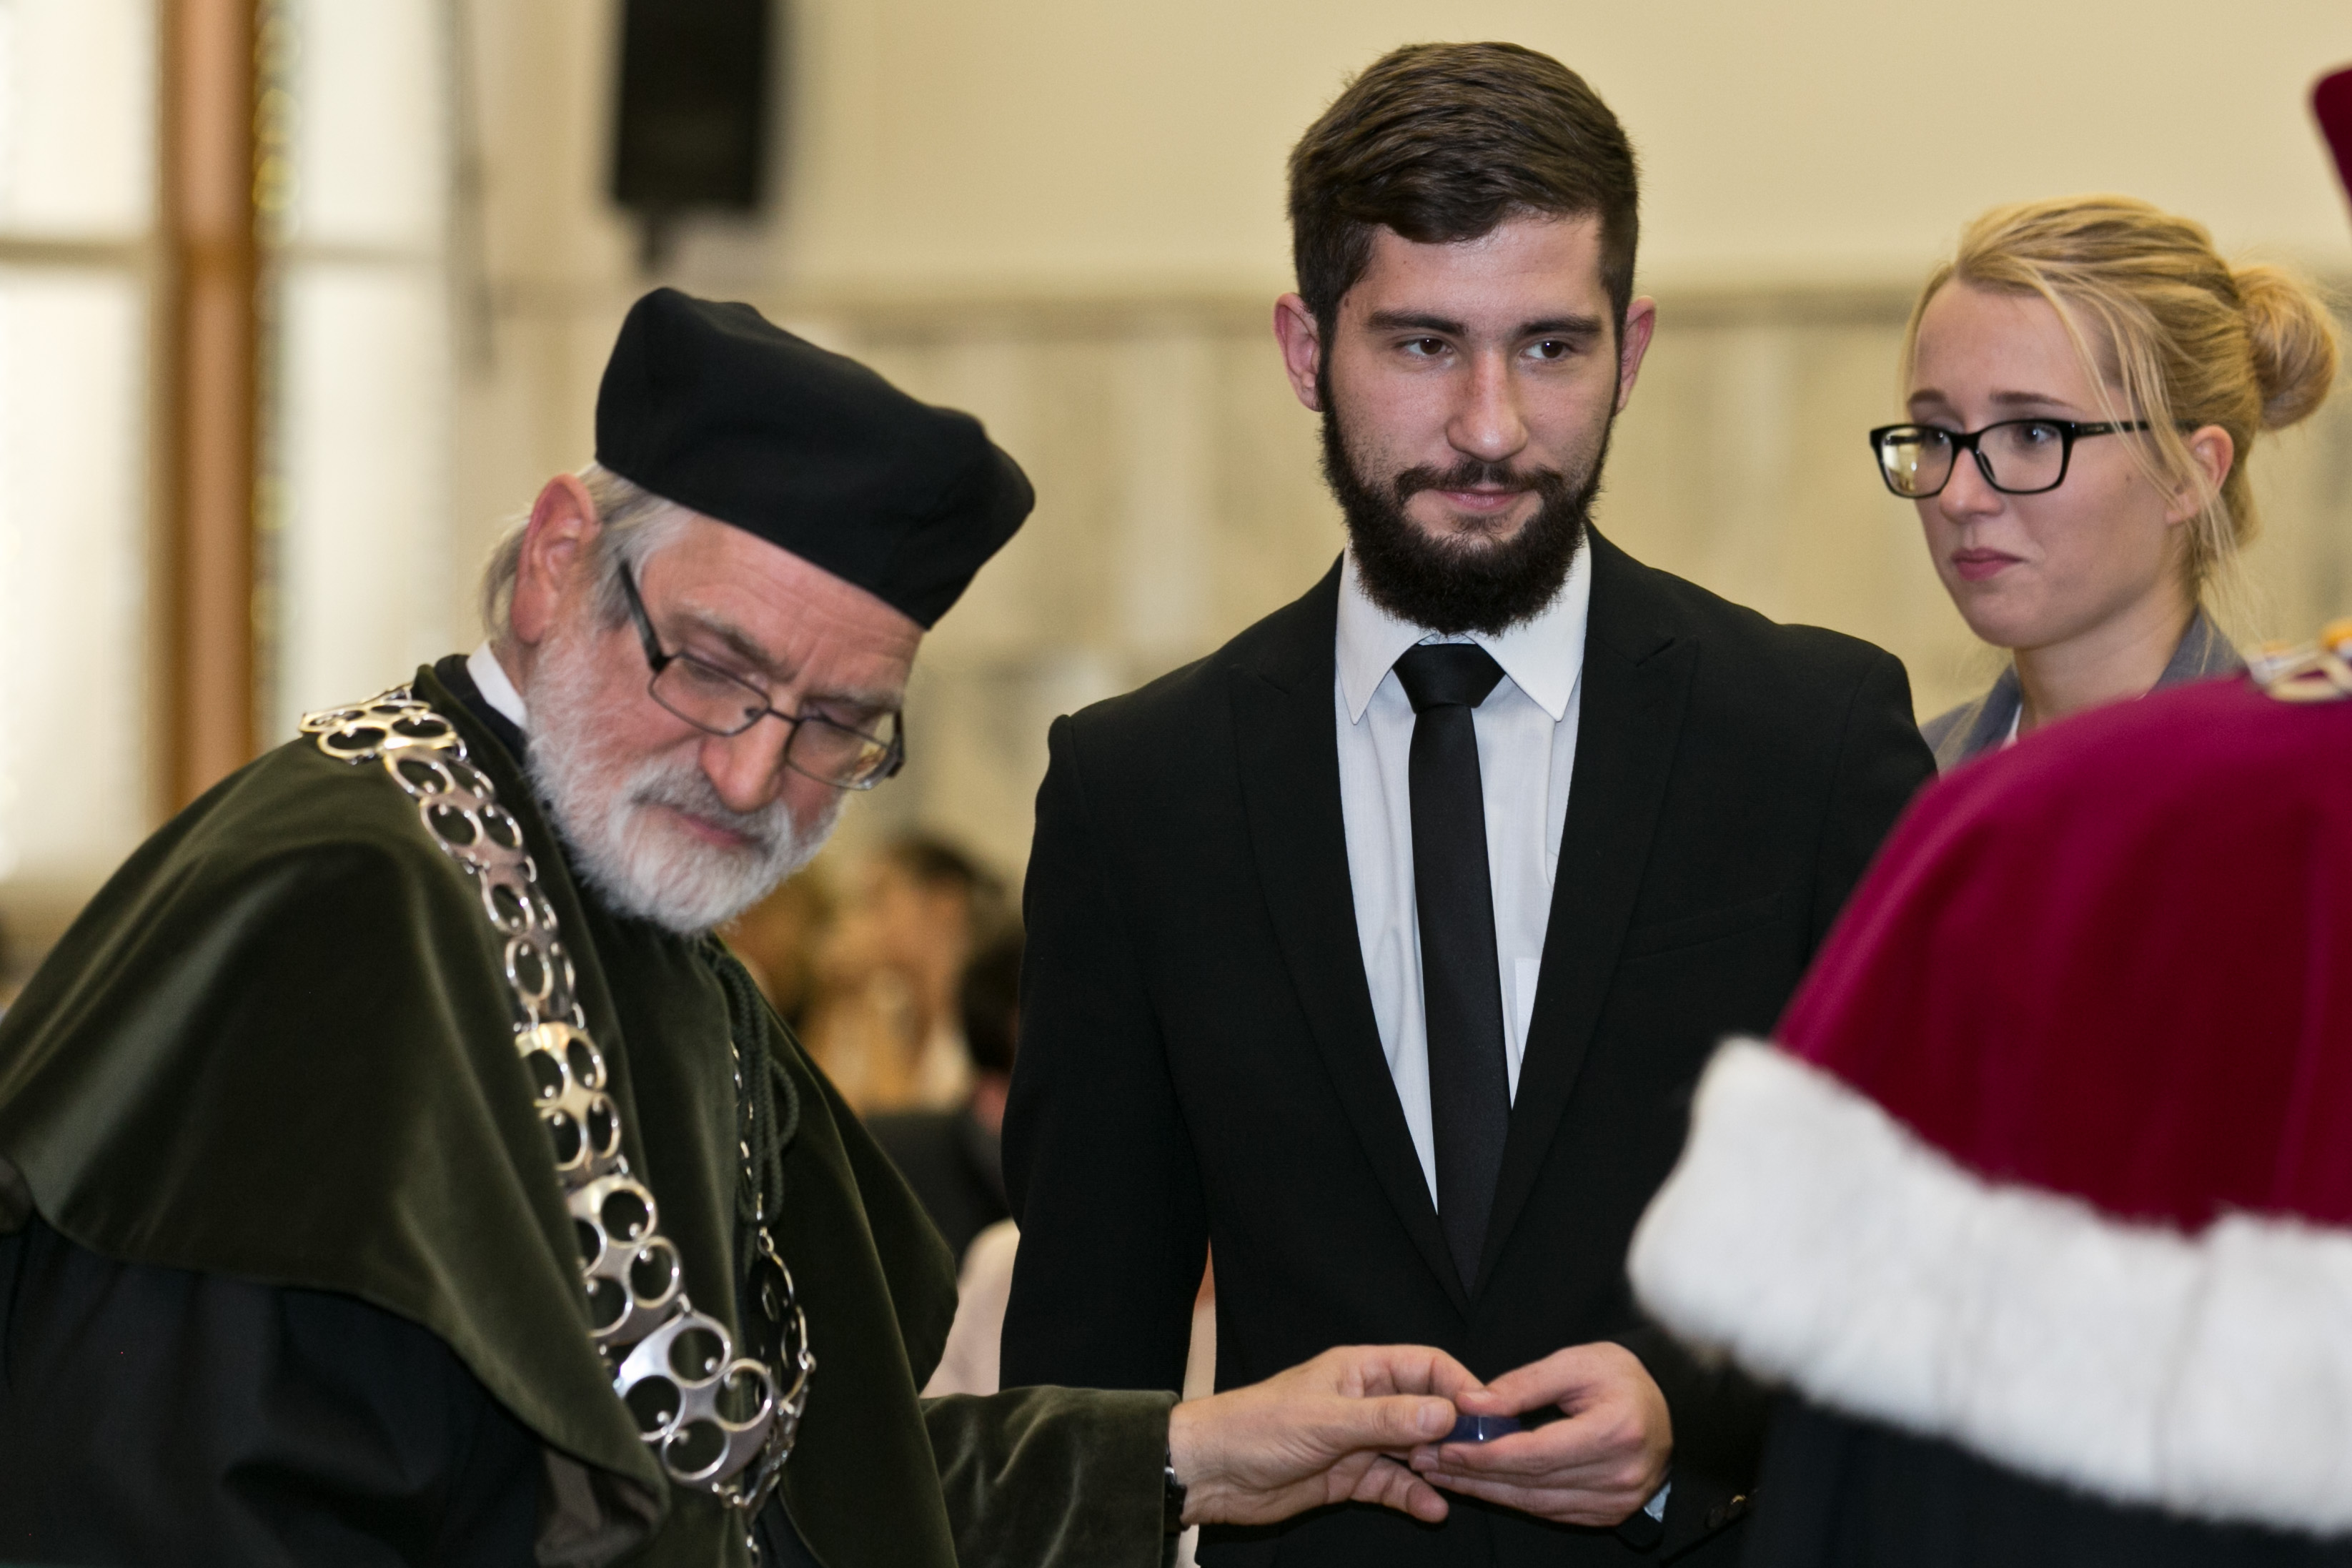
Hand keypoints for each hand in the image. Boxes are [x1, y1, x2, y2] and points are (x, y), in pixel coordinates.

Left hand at [1166, 1344, 1477, 1526]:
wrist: (1210, 1473)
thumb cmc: (1257, 1428)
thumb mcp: (1326, 1421)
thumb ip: (1387, 1419)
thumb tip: (1447, 1413)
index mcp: (1360, 1369)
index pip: (1426, 1365)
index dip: (1460, 1385)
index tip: (1490, 1414)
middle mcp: (1366, 1401)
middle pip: (1427, 1409)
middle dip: (1458, 1431)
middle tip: (1488, 1456)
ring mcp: (1359, 1440)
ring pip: (1415, 1450)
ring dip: (1439, 1466)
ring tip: (1462, 1483)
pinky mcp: (1349, 1476)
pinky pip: (1393, 1484)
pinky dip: (1414, 1496)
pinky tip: (1434, 1510)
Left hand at [1408, 1341, 1669, 1526]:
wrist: (1671, 1405)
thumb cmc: (1623, 1377)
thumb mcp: (1575, 1362)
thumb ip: (1521, 1385)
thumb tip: (1469, 1404)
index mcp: (1613, 1432)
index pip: (1534, 1453)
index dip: (1484, 1453)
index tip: (1443, 1446)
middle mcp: (1618, 1475)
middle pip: (1530, 1482)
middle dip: (1472, 1474)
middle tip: (1426, 1460)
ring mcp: (1617, 1500)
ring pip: (1536, 1503)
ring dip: (1485, 1491)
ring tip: (1442, 1473)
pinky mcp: (1609, 1513)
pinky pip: (1550, 1512)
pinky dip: (1513, 1499)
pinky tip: (1481, 1486)